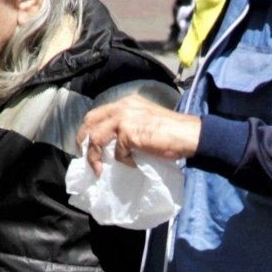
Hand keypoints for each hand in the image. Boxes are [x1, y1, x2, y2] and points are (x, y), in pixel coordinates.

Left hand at [75, 97, 201, 175]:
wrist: (188, 134)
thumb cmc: (172, 132)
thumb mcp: (145, 121)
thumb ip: (129, 125)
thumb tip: (113, 144)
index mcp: (126, 102)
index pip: (98, 113)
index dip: (89, 130)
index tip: (89, 146)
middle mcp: (122, 106)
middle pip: (90, 121)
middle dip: (83, 141)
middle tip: (86, 157)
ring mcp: (124, 118)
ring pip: (95, 137)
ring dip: (94, 156)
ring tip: (98, 169)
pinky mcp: (128, 133)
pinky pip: (117, 152)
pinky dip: (124, 161)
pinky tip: (134, 164)